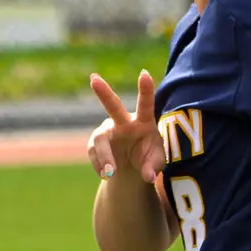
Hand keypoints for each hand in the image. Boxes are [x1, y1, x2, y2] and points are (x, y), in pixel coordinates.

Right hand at [87, 70, 165, 184]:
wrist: (132, 169)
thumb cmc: (149, 158)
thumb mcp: (156, 163)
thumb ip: (153, 167)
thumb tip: (148, 176)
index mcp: (144, 121)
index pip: (146, 104)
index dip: (145, 89)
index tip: (144, 73)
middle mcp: (123, 121)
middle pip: (112, 106)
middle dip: (103, 92)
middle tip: (94, 79)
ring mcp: (107, 131)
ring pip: (100, 139)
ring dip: (105, 156)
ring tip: (111, 173)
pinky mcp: (95, 143)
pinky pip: (94, 153)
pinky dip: (100, 166)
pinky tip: (106, 174)